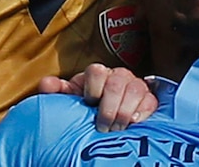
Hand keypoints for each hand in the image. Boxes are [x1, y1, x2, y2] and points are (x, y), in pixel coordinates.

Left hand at [38, 63, 157, 132]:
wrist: (109, 119)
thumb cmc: (88, 108)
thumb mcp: (71, 100)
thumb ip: (57, 92)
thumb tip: (47, 84)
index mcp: (98, 74)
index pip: (97, 71)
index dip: (93, 89)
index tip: (89, 104)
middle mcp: (118, 76)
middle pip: (117, 81)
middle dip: (110, 107)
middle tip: (103, 125)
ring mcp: (135, 86)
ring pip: (135, 89)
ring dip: (125, 111)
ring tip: (117, 127)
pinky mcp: (149, 99)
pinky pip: (151, 101)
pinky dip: (143, 112)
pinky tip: (134, 122)